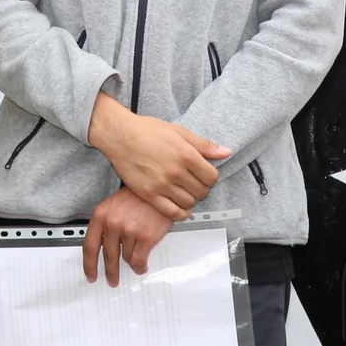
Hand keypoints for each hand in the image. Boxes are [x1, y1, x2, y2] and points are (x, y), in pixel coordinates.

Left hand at [83, 188, 174, 286]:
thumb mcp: (114, 206)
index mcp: (101, 215)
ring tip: (137, 259)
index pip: (89, 246)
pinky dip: (140, 267)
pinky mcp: (145, 237)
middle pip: (108, 256)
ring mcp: (129, 231)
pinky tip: (142, 266)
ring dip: (132, 262)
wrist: (159, 188)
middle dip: (110, 272)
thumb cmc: (138, 195)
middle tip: (112, 279)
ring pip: (127, 258)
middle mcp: (112, 223)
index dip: (89, 264)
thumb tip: (104, 249)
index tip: (90, 275)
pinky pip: (138, 261)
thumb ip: (106, 226)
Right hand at [88, 93, 229, 219]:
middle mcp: (175, 171)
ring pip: (189, 203)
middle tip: (194, 182)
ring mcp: (162, 185)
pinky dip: (181, 214)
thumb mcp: (178, 131)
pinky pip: (172, 212)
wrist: (119, 135)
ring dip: (191, 199)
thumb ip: (203, 144)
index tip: (205, 175)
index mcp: (186, 154)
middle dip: (201, 188)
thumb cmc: (146, 131)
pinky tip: (181, 208)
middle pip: (202, 191)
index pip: (212, 177)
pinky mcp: (149, 194)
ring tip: (184, 191)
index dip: (210, 177)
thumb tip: (226, 152)